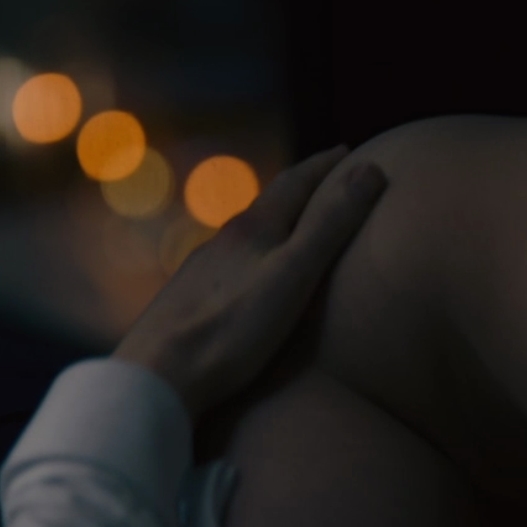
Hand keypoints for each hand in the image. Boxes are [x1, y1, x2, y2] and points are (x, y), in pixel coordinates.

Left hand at [114, 145, 387, 419]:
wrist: (157, 376)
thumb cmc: (231, 330)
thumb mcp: (294, 275)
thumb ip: (330, 225)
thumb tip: (369, 169)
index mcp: (252, 229)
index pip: (294, 183)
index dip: (324, 165)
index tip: (348, 150)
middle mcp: (222, 242)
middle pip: (267, 206)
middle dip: (300, 191)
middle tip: (327, 181)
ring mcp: (200, 273)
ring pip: (244, 238)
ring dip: (273, 226)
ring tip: (292, 230)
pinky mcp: (187, 304)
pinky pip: (228, 268)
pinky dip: (251, 259)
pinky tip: (249, 281)